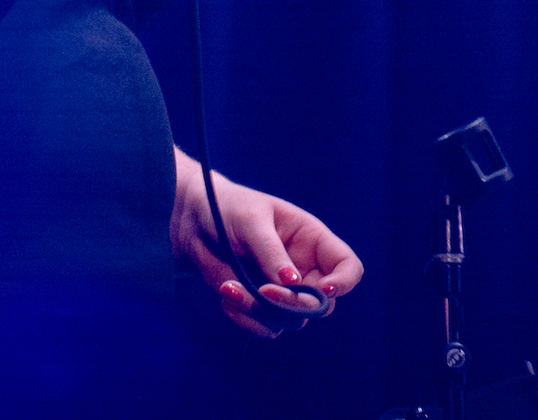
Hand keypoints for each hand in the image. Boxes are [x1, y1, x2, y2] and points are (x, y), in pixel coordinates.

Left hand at [171, 148, 362, 338]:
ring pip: (293, 321)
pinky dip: (247, 319)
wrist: (191, 221)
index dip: (344, 281)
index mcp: (311, 239)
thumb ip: (270, 250)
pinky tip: (226, 295)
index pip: (346, 265)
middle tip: (263, 292)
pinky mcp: (262, 307)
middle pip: (322, 304)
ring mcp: (285, 292)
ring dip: (262, 311)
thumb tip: (293, 283)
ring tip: (229, 288)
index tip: (325, 289)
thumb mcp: (249, 220)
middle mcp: (304, 269)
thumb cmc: (226, 208)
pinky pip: (267, 328)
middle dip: (295, 304)